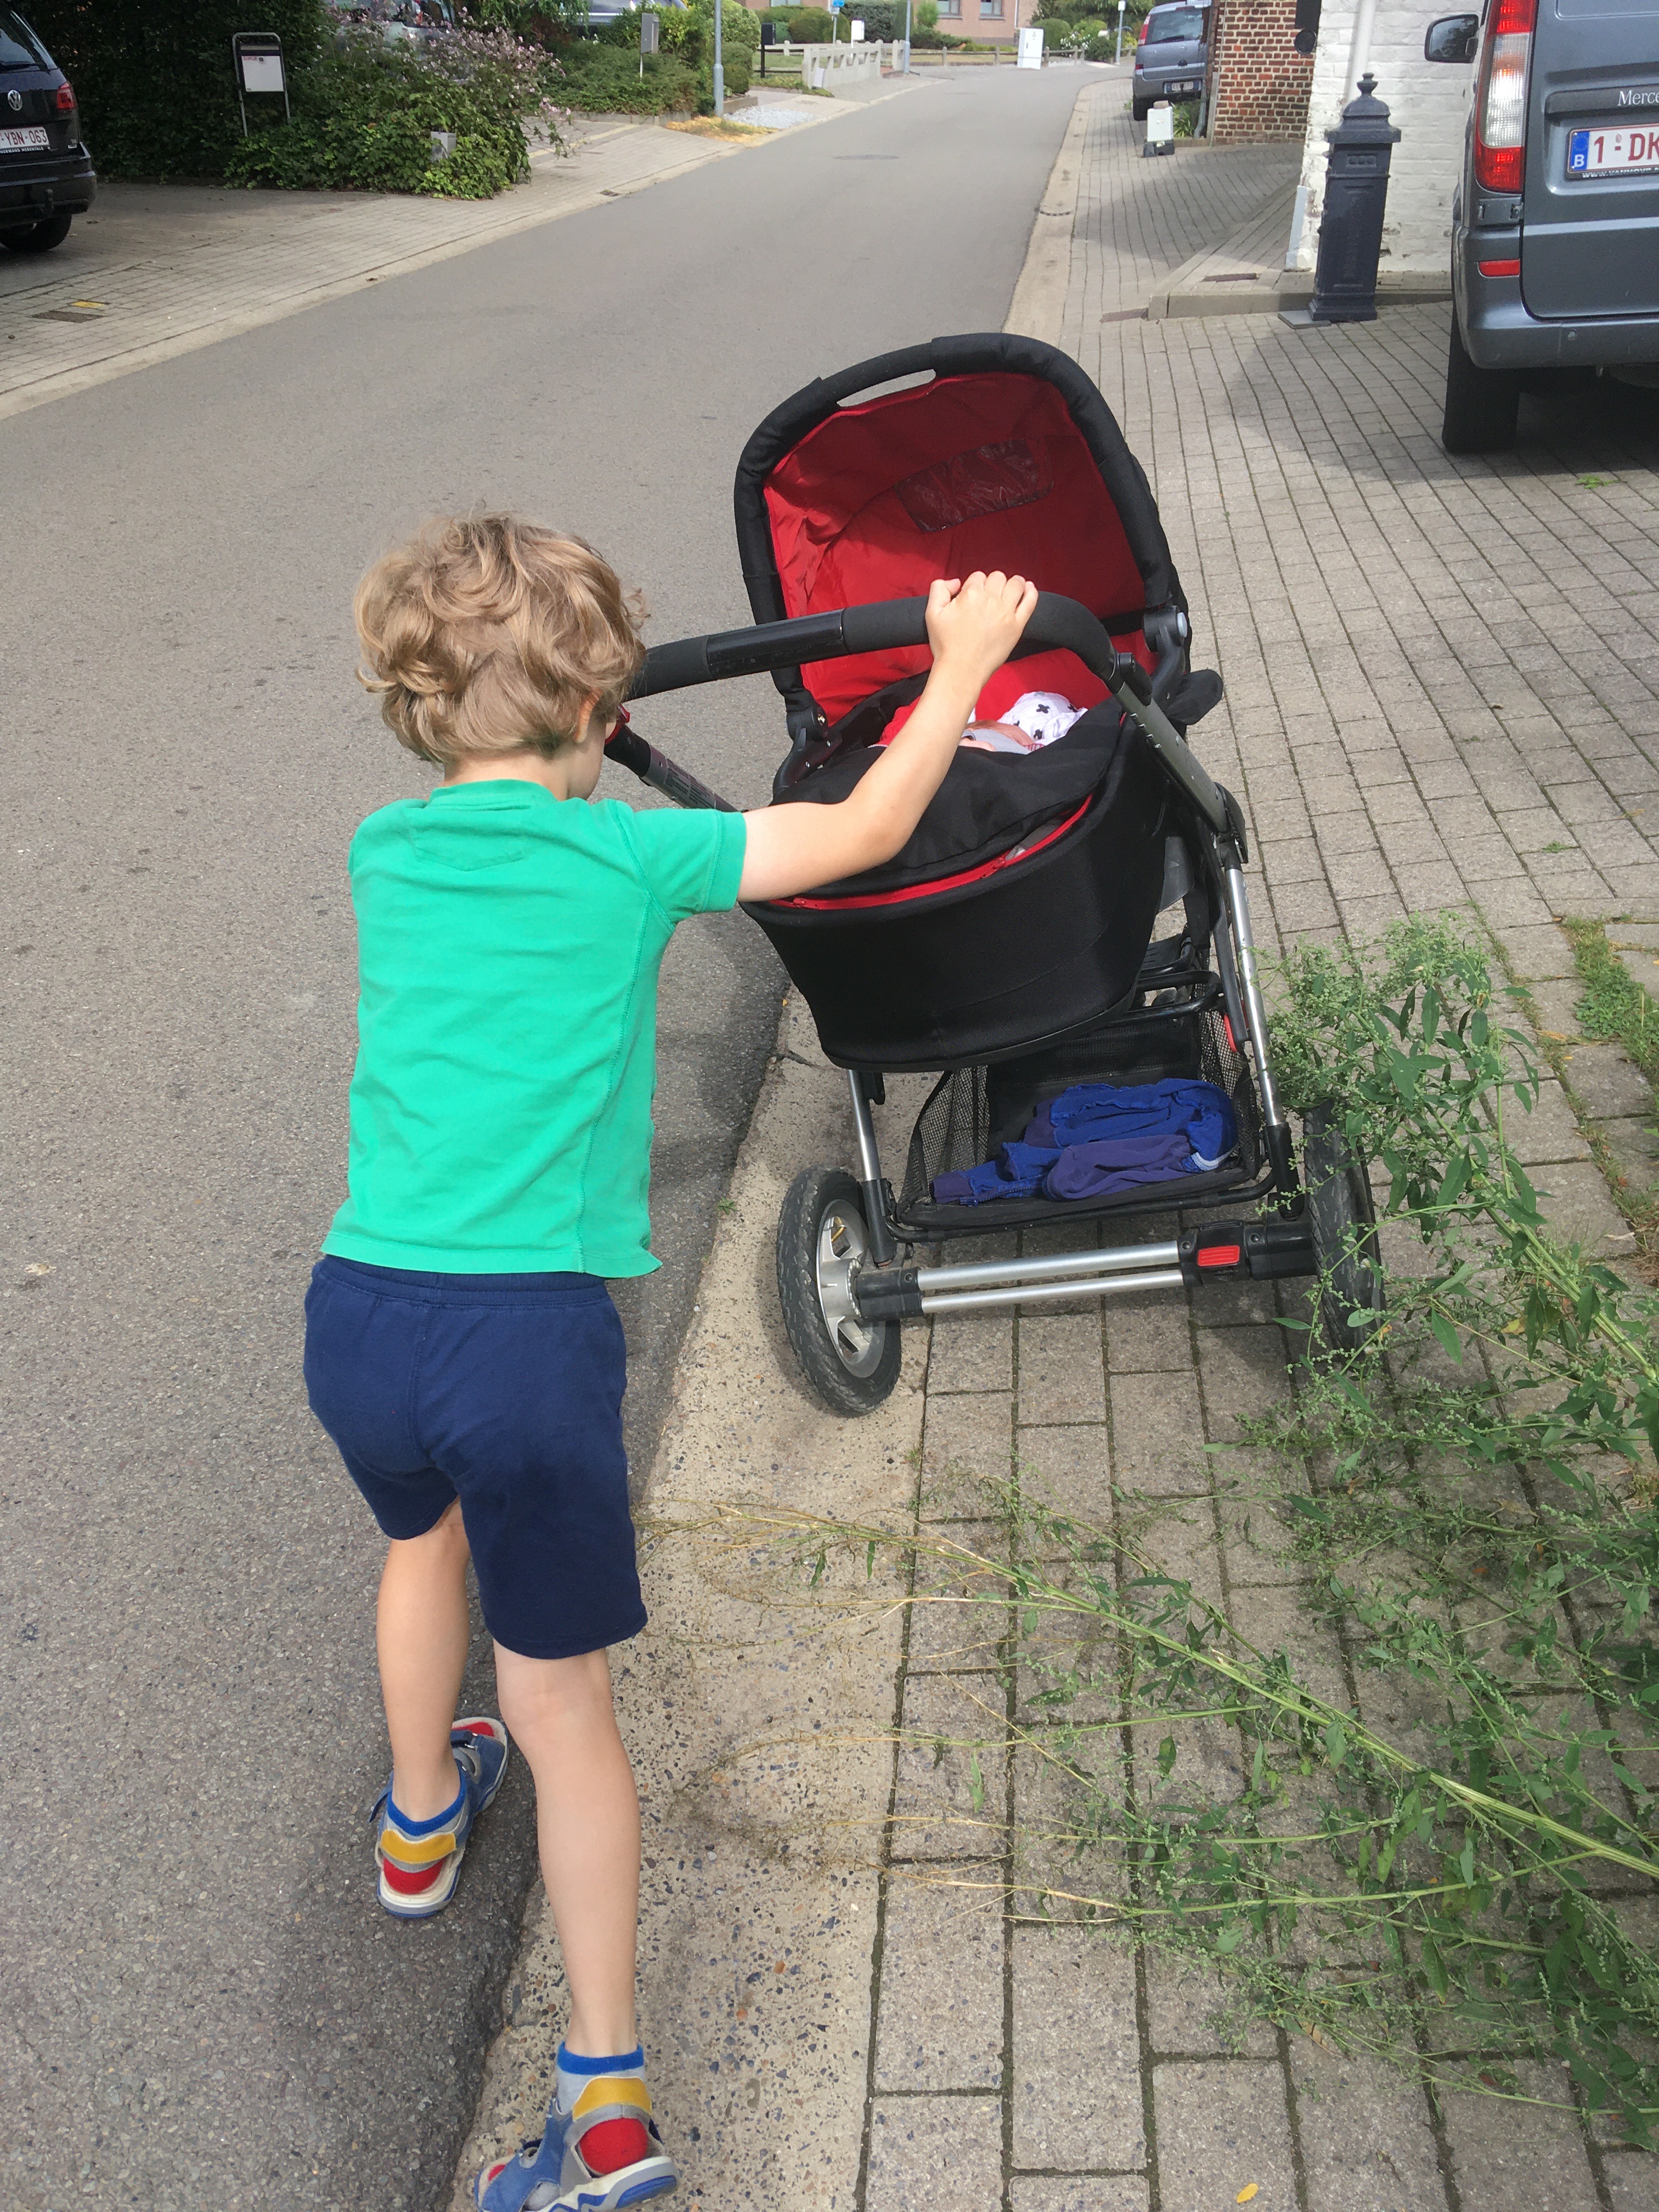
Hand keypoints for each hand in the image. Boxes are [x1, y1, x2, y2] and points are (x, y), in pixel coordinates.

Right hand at [924, 571, 1038, 690]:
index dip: (975, 584)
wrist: (961, 670)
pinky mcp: (1017, 626)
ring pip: (1016, 584)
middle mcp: (990, 599)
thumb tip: (956, 582)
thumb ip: (939, 589)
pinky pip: (1030, 602)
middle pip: (997, 578)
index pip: (978, 576)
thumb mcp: (932, 613)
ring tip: (1011, 588)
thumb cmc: (945, 644)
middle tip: (989, 596)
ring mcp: (1006, 612)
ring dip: (1013, 583)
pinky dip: (1031, 592)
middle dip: (993, 583)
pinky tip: (1029, 588)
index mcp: (970, 593)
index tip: (972, 597)